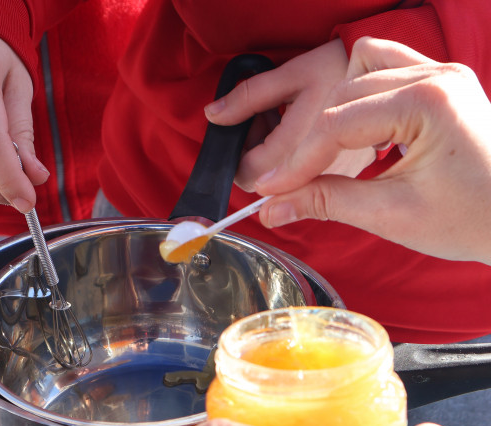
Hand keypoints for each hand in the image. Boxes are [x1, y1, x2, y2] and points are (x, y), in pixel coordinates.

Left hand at [204, 39, 375, 191]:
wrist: (390, 68)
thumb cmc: (339, 65)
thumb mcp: (291, 74)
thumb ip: (248, 98)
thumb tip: (214, 116)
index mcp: (296, 151)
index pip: (245, 176)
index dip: (237, 153)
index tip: (248, 126)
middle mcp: (315, 172)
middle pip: (264, 182)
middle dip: (255, 153)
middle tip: (267, 118)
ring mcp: (333, 175)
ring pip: (286, 181)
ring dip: (277, 155)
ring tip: (288, 118)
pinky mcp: (346, 171)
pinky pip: (309, 175)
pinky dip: (298, 156)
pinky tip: (307, 128)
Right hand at [253, 37, 490, 264]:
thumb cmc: (475, 219)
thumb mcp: (392, 215)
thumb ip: (326, 202)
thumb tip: (273, 206)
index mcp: (427, 102)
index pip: (336, 124)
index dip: (297, 163)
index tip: (270, 190)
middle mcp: (436, 75)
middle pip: (342, 95)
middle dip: (311, 142)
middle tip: (289, 183)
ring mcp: (441, 74)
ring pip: (359, 69)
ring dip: (335, 109)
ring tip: (324, 152)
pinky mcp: (441, 83)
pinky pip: (386, 68)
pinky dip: (361, 94)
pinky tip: (357, 127)